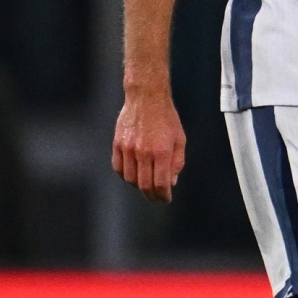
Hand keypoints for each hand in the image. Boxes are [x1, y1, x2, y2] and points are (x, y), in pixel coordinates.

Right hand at [112, 84, 185, 202]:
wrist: (146, 98)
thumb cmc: (167, 118)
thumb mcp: (180, 139)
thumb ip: (176, 162)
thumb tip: (171, 181)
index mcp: (161, 152)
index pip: (161, 183)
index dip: (163, 195)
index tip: (166, 199)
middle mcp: (143, 152)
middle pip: (144, 185)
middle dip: (152, 195)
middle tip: (157, 198)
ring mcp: (128, 149)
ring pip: (130, 179)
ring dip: (139, 187)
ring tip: (147, 186)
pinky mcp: (117, 144)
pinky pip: (118, 167)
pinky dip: (125, 176)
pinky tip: (133, 176)